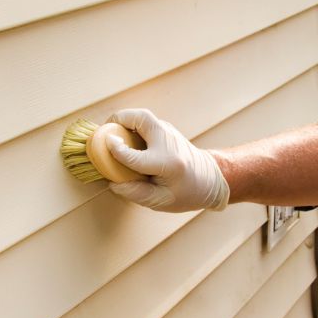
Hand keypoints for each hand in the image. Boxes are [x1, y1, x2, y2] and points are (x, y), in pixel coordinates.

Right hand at [104, 108, 228, 211]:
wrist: (211, 178)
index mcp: (168, 164)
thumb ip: (137, 193)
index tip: (106, 145)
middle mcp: (168, 143)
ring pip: (143, 116)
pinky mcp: (166, 129)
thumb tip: (113, 184)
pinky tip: (124, 136)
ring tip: (111, 131)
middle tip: (106, 129)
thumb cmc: (187, 193)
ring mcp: (169, 132)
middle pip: (142, 119)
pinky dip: (131, 124)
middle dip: (120, 119)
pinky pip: (145, 121)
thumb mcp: (162, 201)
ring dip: (124, 120)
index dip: (118, 151)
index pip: (136, 157)